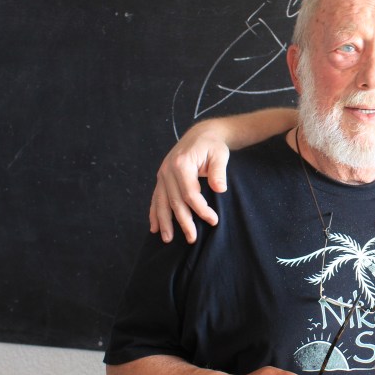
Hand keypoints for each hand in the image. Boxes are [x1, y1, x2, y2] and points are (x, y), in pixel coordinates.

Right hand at [149, 122, 230, 243]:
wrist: (201, 135)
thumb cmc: (212, 146)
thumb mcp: (220, 154)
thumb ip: (219, 171)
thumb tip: (220, 189)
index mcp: (182, 164)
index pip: (190, 193)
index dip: (201, 209)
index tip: (213, 220)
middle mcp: (168, 170)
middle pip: (175, 201)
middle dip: (183, 222)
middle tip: (192, 239)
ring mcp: (162, 174)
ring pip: (162, 202)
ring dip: (164, 222)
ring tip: (167, 239)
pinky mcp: (162, 178)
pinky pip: (156, 198)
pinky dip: (154, 213)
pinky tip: (154, 227)